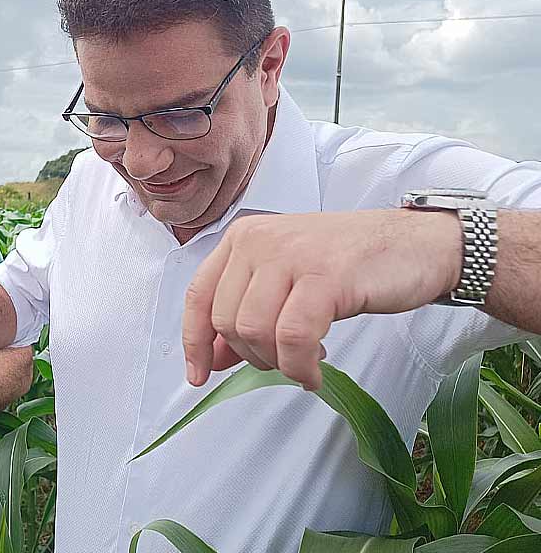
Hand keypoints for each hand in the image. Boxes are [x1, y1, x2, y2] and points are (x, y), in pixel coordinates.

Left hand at [183, 209, 460, 390]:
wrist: (419, 245)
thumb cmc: (352, 265)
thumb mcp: (287, 280)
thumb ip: (247, 311)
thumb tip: (213, 358)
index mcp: (243, 237)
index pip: (198, 296)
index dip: (195, 342)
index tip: (199, 376)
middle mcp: (258, 240)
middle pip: (226, 320)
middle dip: (251, 356)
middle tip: (284, 361)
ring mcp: (291, 255)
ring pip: (254, 330)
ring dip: (277, 362)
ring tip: (303, 364)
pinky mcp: (324, 276)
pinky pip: (293, 337)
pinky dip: (300, 366)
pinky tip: (315, 371)